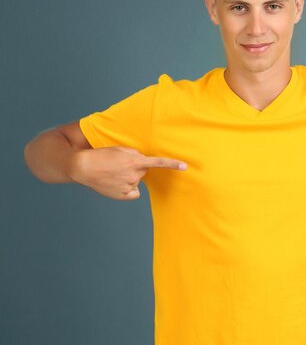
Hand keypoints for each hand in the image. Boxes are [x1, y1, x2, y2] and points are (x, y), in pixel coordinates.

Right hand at [69, 146, 186, 199]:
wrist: (82, 167)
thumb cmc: (101, 156)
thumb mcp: (119, 149)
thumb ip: (134, 154)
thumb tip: (142, 163)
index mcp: (135, 161)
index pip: (158, 162)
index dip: (172, 164)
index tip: (185, 166)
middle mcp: (134, 174)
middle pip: (143, 170)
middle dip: (135, 167)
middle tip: (119, 164)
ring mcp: (129, 186)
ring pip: (136, 180)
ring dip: (128, 177)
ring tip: (113, 173)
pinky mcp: (124, 195)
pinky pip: (133, 192)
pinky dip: (126, 189)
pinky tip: (115, 184)